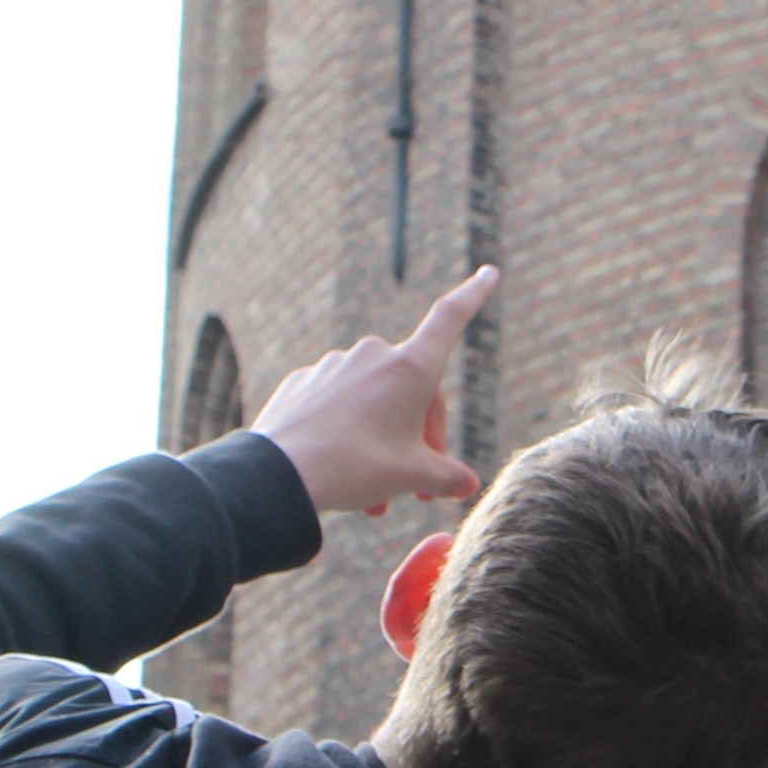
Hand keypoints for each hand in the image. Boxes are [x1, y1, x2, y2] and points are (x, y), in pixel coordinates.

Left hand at [256, 270, 496, 520]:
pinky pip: (336, 405)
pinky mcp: (303, 383)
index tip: (489, 272)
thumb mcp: (411, 477)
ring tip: (375, 495)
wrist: (278, 474)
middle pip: (413, 389)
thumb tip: (466, 484)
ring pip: (372, 403)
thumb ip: (445, 477)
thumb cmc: (354, 468)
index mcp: (410, 368)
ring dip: (381, 442)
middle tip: (421, 488)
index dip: (473, 296)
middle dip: (421, 437)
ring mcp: (334, 366)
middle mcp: (373, 355)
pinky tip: (339, 467)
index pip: (450, 319)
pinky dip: (346, 433)